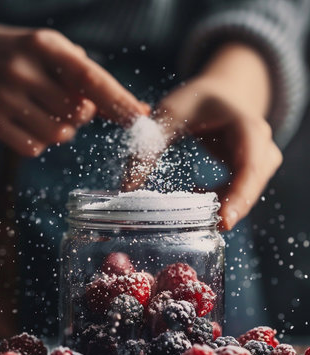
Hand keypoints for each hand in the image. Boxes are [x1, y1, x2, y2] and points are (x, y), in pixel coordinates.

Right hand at [0, 23, 147, 155]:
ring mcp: (4, 97)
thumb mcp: (39, 46)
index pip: (91, 77)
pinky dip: (38, 141)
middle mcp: (23, 69)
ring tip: (40, 111)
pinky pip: (35, 148)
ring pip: (60, 134)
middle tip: (61, 102)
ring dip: (60, 130)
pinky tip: (24, 123)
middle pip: (79, 113)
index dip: (120, 100)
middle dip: (81, 115)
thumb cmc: (5, 52)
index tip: (142, 116)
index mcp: (41, 44)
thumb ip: (78, 70)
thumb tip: (122, 103)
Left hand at [122, 44, 281, 229]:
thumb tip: (125, 190)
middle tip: (208, 228)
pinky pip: (241, 192)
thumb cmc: (196, 101)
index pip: (250, 166)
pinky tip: (198, 192)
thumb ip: (148, 147)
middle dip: (232, 208)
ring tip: (194, 206)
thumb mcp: (169, 115)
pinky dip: (222, 200)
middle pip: (253, 185)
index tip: (224, 221)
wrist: (220, 93)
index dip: (239, 195)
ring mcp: (261, 159)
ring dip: (224, 205)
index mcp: (247, 126)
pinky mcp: (252, 170)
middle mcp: (262, 144)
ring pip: (249, 193)